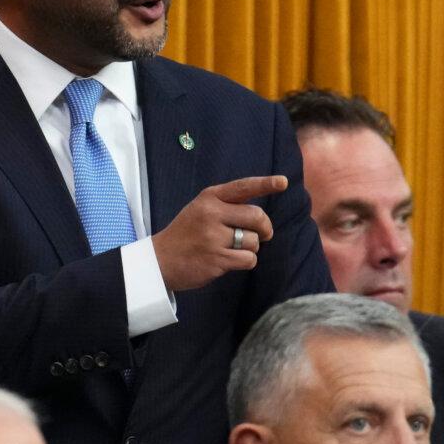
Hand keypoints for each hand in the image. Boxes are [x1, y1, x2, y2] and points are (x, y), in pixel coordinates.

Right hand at [151, 175, 285, 291]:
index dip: (266, 184)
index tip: (283, 182)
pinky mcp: (217, 259)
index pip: (243, 187)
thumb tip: (260, 216)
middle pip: (257, 216)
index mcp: (209, 198)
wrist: (159, 260)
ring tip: (232, 249)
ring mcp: (214, 237)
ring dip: (250, 248)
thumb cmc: (186, 234)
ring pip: (254, 241)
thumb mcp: (200, 209)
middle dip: (265, 228)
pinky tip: (230, 261)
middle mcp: (212, 214)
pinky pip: (249, 259)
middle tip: (263, 234)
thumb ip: (226, 206)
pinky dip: (246, 262)